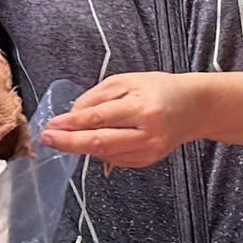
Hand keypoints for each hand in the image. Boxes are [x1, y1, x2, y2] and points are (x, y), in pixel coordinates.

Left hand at [41, 72, 200, 170]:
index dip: (71, 123)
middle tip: (47, 139)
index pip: (99, 119)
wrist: (194, 107)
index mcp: (143, 109)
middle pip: (99, 143)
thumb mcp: (128, 81)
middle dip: (68, 142)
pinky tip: (90, 141)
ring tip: (64, 137)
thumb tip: (72, 113)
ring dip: (80, 147)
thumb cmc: (160, 89)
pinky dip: (98, 150)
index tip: (51, 124)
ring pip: (104, 154)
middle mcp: (147, 134)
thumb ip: (97, 96)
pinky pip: (114, 158)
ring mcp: (148, 151)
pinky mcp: (147, 161)